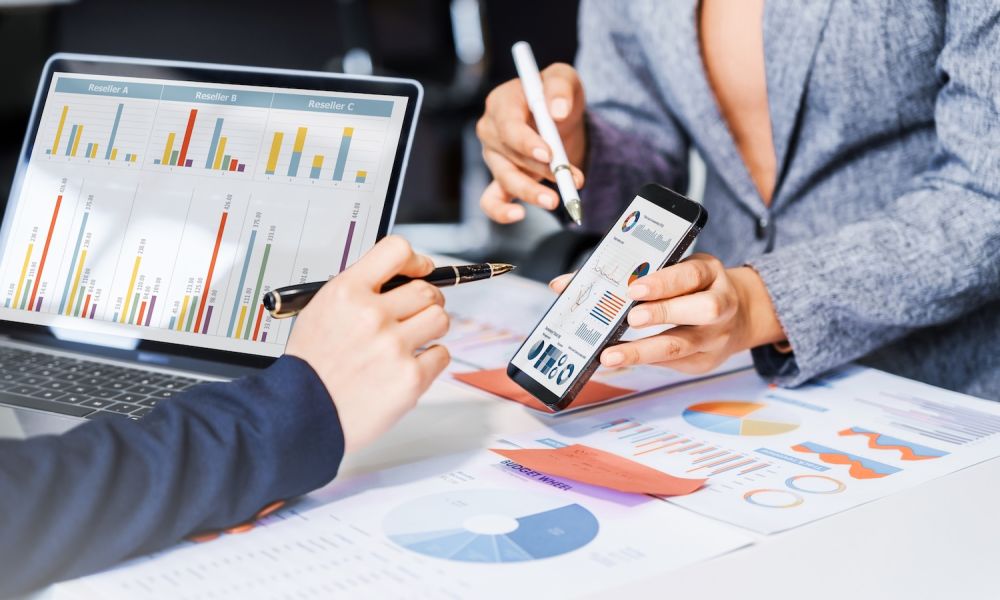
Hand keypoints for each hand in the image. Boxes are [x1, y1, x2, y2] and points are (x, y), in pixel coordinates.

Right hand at [285, 236, 450, 451]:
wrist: (300, 413)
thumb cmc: (312, 366)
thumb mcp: (322, 310)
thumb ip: (360, 290)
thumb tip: (402, 277)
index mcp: (347, 292)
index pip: (397, 250)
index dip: (416, 260)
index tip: (421, 269)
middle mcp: (371, 315)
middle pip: (427, 290)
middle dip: (428, 300)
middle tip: (418, 312)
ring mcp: (393, 347)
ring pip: (440, 319)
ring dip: (432, 328)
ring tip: (413, 340)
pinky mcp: (409, 378)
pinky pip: (442, 354)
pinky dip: (431, 360)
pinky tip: (408, 365)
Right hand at [476, 63, 586, 222]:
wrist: (560, 118)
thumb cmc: (556, 95)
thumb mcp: (564, 78)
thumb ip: (560, 87)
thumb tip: (557, 110)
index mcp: (501, 103)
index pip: (508, 126)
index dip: (526, 142)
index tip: (549, 154)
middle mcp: (491, 131)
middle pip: (510, 156)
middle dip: (541, 170)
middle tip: (569, 180)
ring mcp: (494, 158)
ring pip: (506, 180)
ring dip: (531, 192)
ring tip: (554, 201)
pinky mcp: (501, 179)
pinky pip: (492, 201)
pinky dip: (500, 212)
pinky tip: (519, 215)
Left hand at [550, 254, 785, 372]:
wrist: (741, 314)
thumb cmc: (692, 286)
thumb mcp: (674, 267)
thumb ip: (628, 273)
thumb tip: (563, 284)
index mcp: (709, 273)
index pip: (691, 274)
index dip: (664, 282)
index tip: (635, 289)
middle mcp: (720, 304)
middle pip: (701, 310)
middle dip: (664, 313)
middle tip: (631, 318)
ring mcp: (715, 337)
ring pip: (683, 346)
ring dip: (644, 351)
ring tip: (612, 355)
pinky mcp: (704, 362)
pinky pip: (673, 365)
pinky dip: (643, 363)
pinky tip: (619, 362)